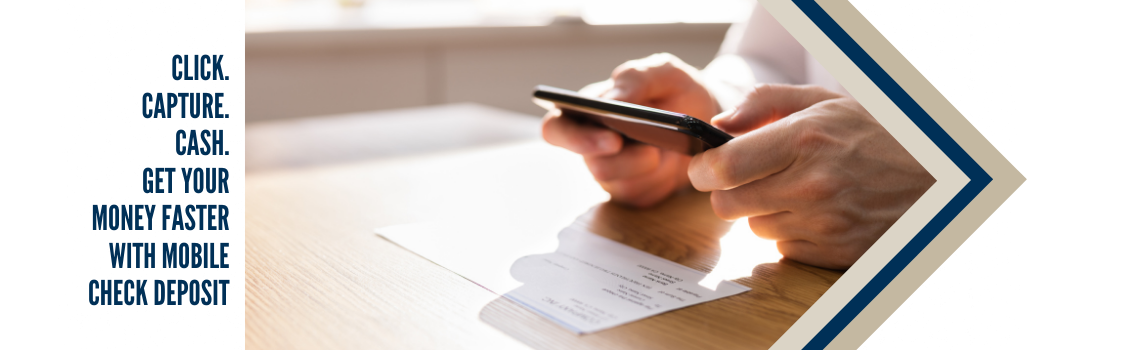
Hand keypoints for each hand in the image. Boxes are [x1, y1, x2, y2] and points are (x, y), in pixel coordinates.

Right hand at [541, 53, 719, 207]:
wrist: (710, 121)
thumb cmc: (678, 92)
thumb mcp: (665, 73)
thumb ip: (637, 77)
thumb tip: (613, 98)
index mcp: (588, 111)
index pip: (556, 128)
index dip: (572, 138)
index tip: (611, 138)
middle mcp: (592, 144)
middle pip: (588, 162)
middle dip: (620, 160)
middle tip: (650, 152)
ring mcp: (612, 171)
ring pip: (615, 181)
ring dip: (646, 167)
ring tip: (667, 151)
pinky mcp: (633, 192)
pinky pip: (638, 196)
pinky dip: (660, 181)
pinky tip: (672, 165)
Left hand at [688, 84, 934, 268]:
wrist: (938, 179)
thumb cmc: (879, 135)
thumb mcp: (828, 102)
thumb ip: (767, 104)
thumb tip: (721, 125)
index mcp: (805, 140)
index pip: (726, 167)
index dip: (703, 170)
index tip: (703, 169)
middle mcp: (811, 185)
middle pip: (728, 205)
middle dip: (728, 192)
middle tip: (745, 180)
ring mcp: (824, 223)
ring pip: (754, 228)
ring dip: (764, 212)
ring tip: (796, 191)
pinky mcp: (834, 253)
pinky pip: (783, 249)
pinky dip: (790, 234)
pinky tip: (815, 213)